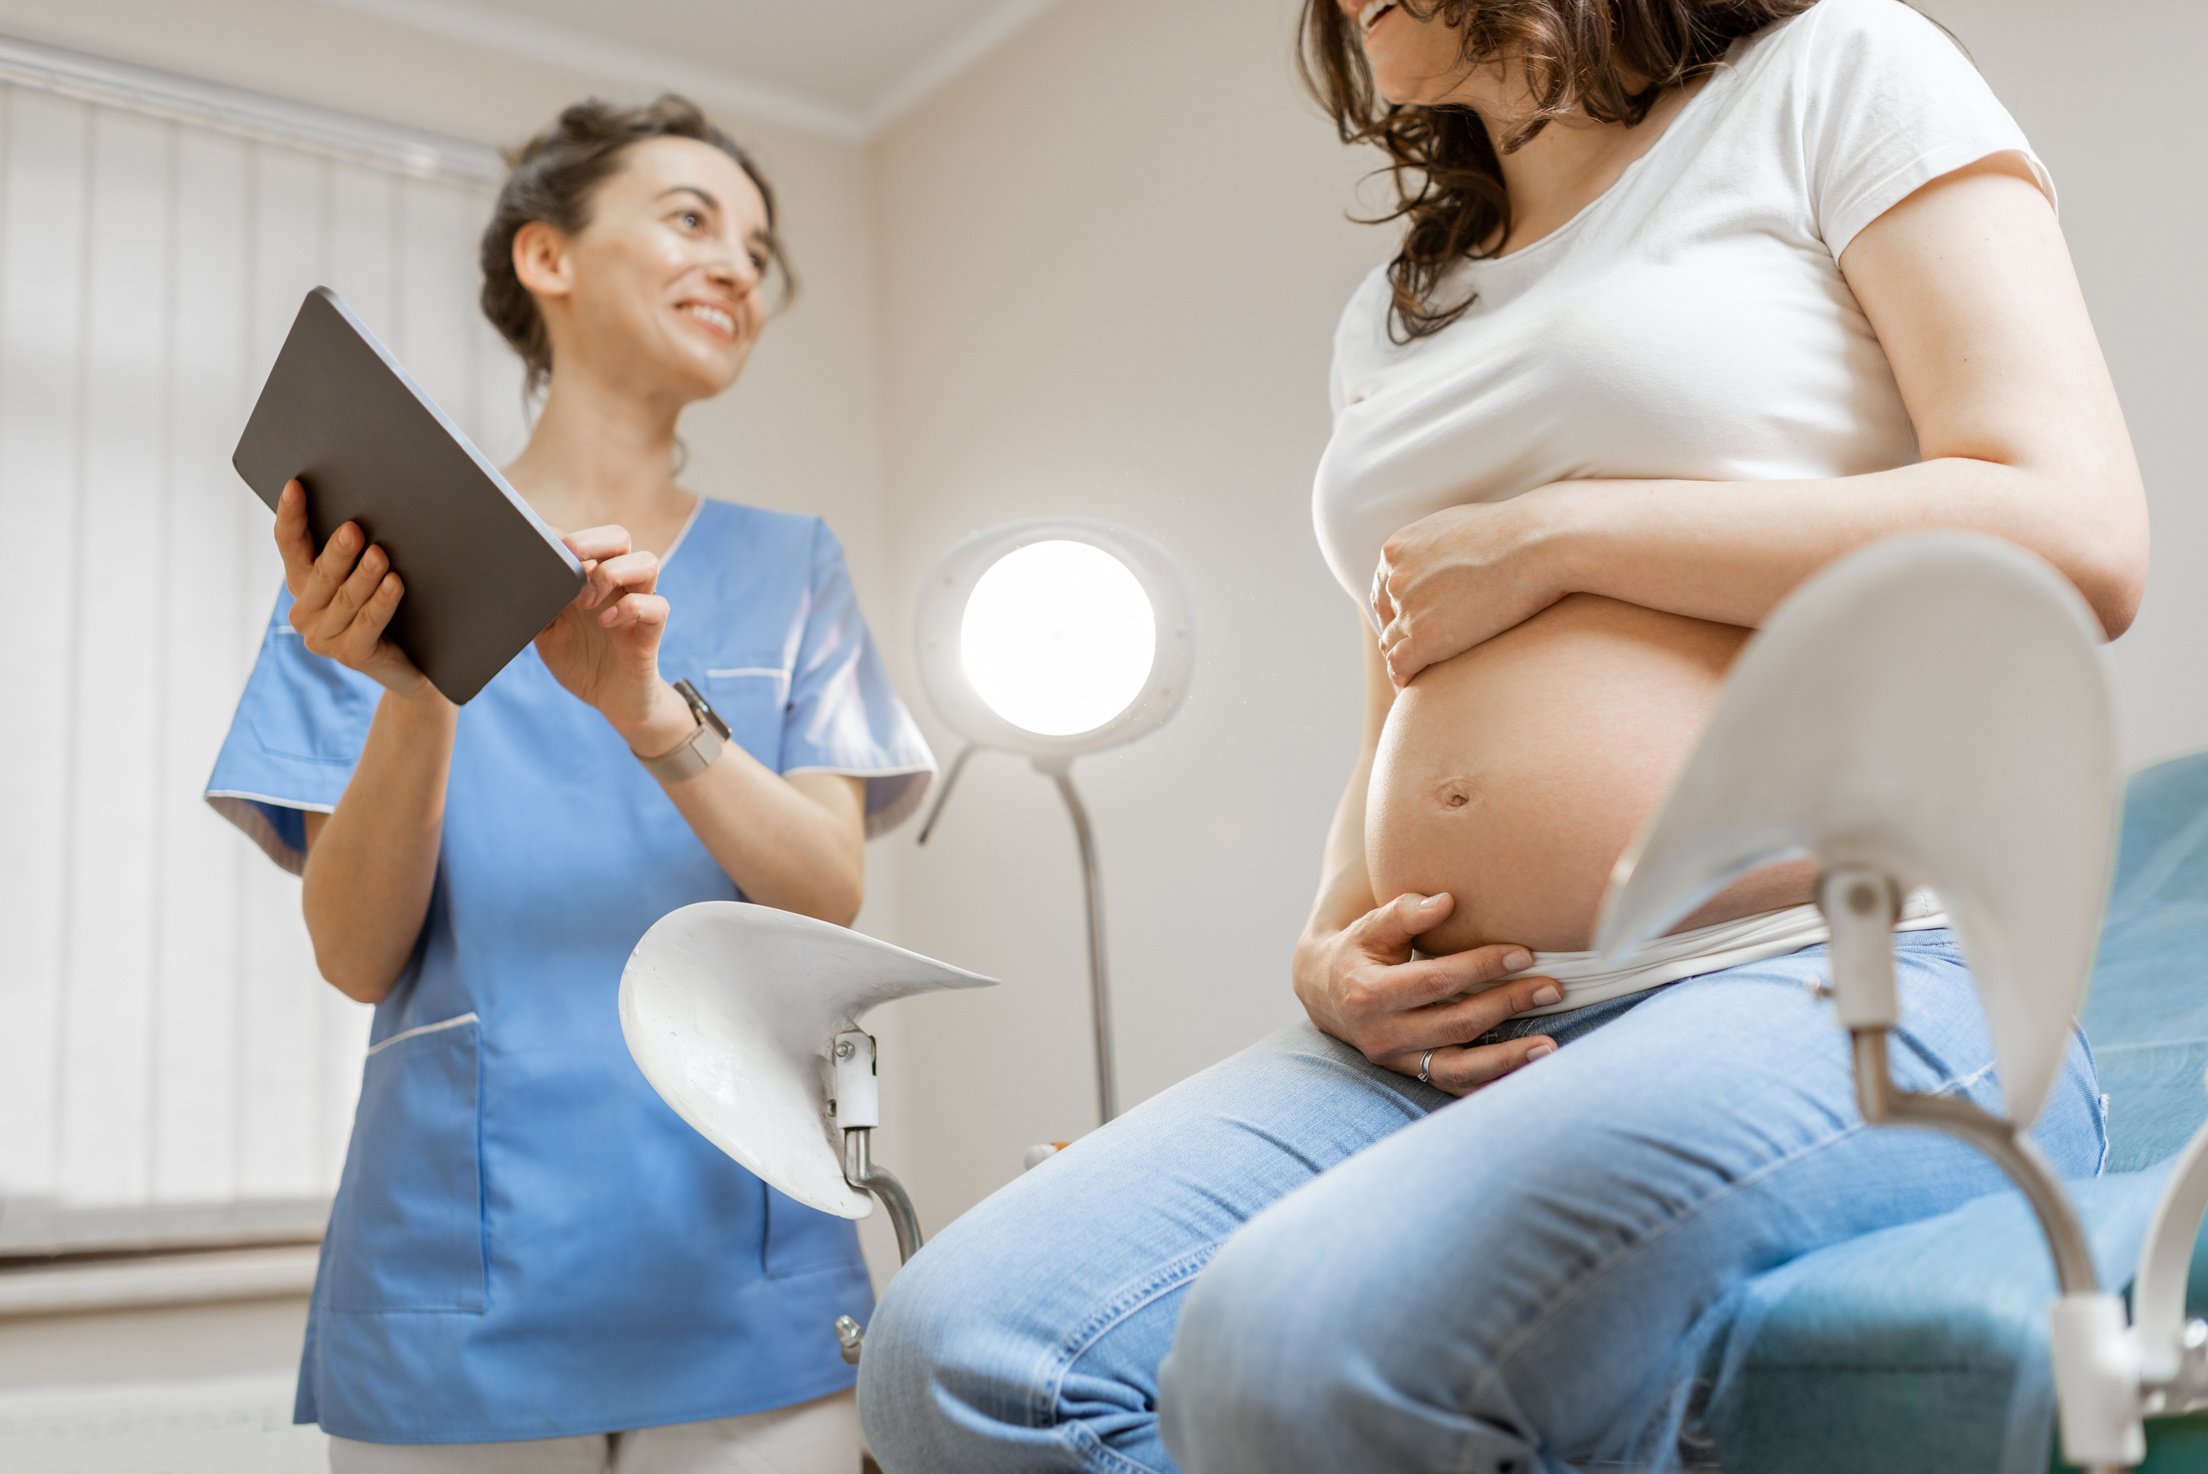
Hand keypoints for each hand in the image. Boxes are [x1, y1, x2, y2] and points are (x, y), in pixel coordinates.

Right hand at [272, 479, 439, 702]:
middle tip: (354, 528)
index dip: (291, 516)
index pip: (290, 544)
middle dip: (337, 551)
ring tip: (380, 554)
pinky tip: (395, 583)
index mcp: (303, 583)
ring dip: (364, 576)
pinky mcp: (351, 655)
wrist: (409, 666)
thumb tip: (367, 508)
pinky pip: (368, 623)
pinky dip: (382, 602)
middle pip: (320, 573)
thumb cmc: (387, 609)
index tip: (295, 485)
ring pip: (346, 598)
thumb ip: (357, 548)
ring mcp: (325, 637)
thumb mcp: (365, 576)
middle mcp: (305, 611)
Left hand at [534, 526, 678, 739]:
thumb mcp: (546, 633)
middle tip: (569, 562)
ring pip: (646, 561)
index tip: (543, 548)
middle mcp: (618, 586)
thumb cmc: (581, 662)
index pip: (587, 539)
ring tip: (587, 602)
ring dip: (612, 573)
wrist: (611, 701)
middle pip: (619, 537)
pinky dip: (631, 608)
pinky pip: (657, 605)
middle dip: (591, 542)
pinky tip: (606, 623)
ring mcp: (638, 605)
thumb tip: (517, 579)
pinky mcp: (652, 631)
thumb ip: (539, 605)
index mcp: (591, 579)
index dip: (565, 537)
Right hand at [1293, 892, 1560, 1096]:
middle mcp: (1381, 1035)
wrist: (1327, 993)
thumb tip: (1445, 901)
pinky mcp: (1411, 1075)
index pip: (1436, 981)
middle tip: (1552, 988)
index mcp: (1369, 994)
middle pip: (1456, 1023)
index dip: (1482, 967)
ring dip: (1507, 1060)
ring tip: (1549, 1048)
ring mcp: (1397, 1061)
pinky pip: (1455, 1087)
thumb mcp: (1371, 926)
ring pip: (1458, 1068)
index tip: (1524, 954)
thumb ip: (1405, 912)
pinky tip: (1525, 1078)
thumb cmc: (1359, 950)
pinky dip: (1491, 1084)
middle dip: (1507, 1005)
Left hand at [1369, 489, 1564, 685]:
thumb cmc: (1516, 533)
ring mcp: (1408, 608)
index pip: (1384, 592)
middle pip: (1387, 620)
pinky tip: (1420, 684)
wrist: (1538, 543)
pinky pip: (1399, 667)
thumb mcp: (1460, 528)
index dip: (1398, 614)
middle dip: (1401, 638)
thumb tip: (1449, 561)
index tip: (1416, 628)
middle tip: (1420, 656)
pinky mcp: (1424, 637)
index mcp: (1397, 551)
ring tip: (1424, 675)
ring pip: (1392, 645)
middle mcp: (1395, 579)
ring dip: (1406, 660)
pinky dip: (1405, 678)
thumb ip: (1439, 548)